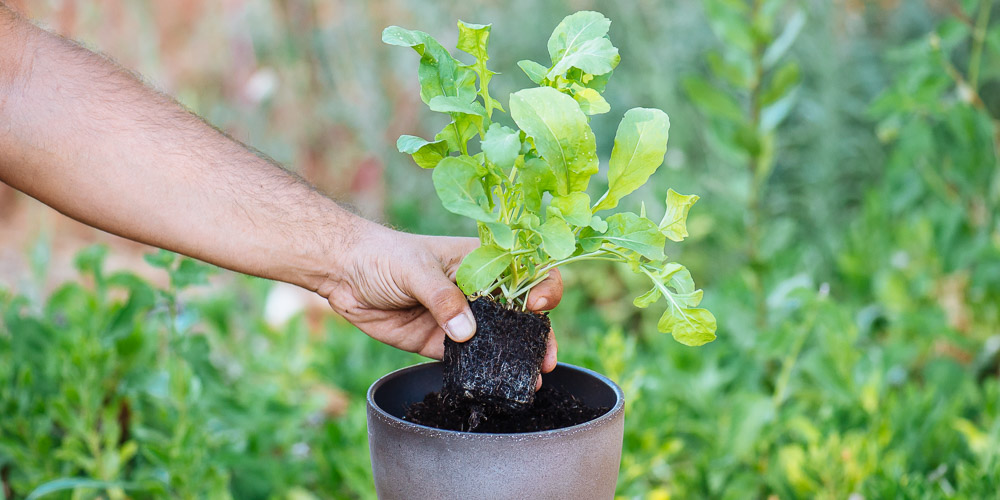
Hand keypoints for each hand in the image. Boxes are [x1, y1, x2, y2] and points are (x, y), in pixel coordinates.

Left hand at [318, 225, 561, 377]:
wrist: (343, 273)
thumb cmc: (383, 255)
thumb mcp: (415, 268)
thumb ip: (442, 298)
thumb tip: (466, 332)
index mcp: (480, 261)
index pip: (525, 271)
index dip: (541, 287)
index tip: (537, 306)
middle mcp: (477, 291)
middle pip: (519, 313)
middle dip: (538, 335)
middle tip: (545, 358)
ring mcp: (459, 319)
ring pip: (497, 341)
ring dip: (515, 359)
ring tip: (530, 380)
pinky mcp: (438, 342)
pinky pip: (466, 361)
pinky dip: (482, 374)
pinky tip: (495, 386)